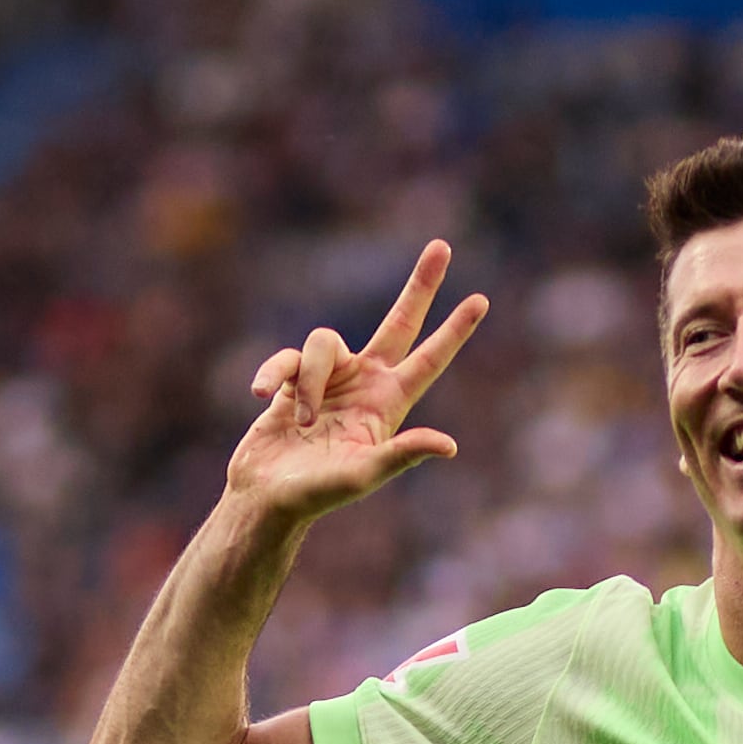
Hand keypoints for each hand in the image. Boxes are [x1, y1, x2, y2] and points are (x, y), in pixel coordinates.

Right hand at [225, 240, 488, 528]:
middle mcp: (364, 383)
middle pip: (400, 322)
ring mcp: (330, 378)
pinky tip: (262, 398)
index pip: (430, 360)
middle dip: (420, 286)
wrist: (266, 496)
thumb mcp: (363, 475)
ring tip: (304, 422)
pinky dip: (274, 374)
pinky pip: (287, 358)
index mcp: (388, 404)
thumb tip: (449, 446)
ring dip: (311, 382)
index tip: (481, 300)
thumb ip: (402, 454)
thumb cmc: (318, 494)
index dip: (455, 331)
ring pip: (325, 342)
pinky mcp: (294, 378)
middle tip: (443, 247)